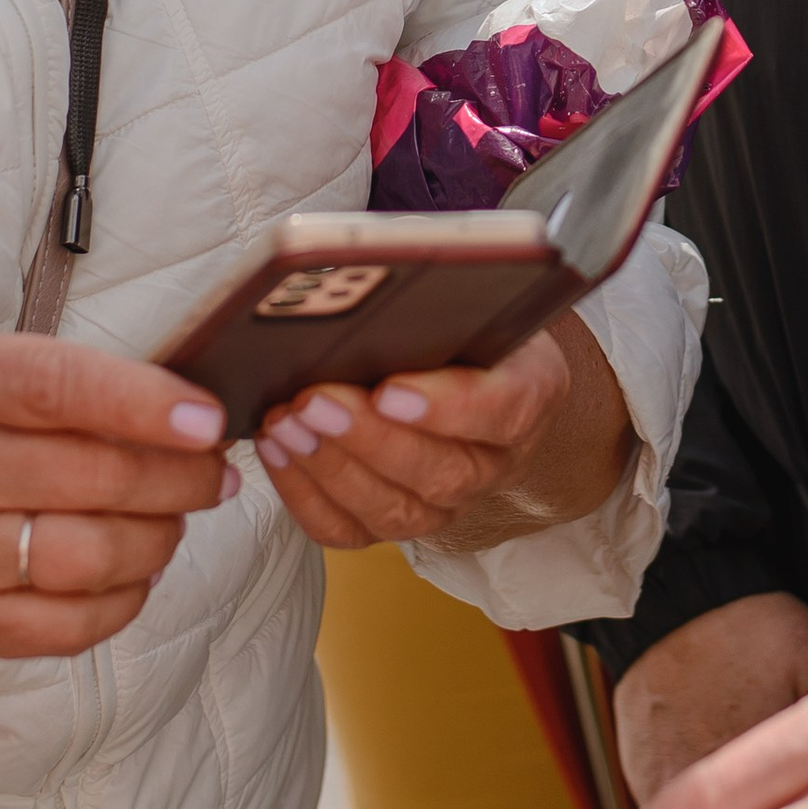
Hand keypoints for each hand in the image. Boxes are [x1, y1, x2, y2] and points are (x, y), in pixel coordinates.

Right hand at [0, 338, 238, 723]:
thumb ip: (47, 382)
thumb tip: (173, 404)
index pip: (60, 387)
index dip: (147, 403)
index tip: (209, 416)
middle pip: (97, 478)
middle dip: (181, 476)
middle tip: (212, 469)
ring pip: (96, 556)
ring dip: (162, 537)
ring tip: (175, 518)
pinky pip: (72, 626)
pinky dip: (126, 599)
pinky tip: (135, 572)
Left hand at [255, 315, 636, 554]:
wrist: (475, 377)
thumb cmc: (466, 328)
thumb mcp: (475, 296)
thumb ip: (444, 295)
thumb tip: (371, 279)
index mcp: (529, 394)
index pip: (502, 410)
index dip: (446, 406)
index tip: (391, 389)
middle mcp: (494, 462)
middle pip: (439, 471)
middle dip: (367, 437)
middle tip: (315, 398)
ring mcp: (445, 502)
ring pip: (392, 508)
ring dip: (330, 466)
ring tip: (286, 420)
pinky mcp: (393, 521)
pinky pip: (347, 529)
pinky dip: (304, 493)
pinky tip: (278, 448)